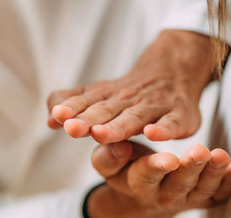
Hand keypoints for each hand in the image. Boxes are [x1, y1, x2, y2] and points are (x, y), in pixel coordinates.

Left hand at [47, 30, 214, 143]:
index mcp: (109, 97)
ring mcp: (156, 108)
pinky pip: (173, 124)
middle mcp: (130, 101)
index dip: (72, 110)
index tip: (58, 118)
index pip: (87, 103)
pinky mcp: (180, 116)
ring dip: (118, 126)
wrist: (175, 70)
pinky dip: (164, 129)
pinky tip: (153, 134)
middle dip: (89, 120)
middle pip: (107, 111)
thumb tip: (51, 120)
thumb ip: (74, 103)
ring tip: (100, 134)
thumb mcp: (101, 93)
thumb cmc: (132, 92)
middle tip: (72, 128)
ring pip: (135, 118)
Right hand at [86, 141, 230, 217]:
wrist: (146, 194)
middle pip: (180, 184)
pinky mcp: (207, 197)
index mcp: (140, 184)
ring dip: (215, 173)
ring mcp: (189, 197)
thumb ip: (109, 156)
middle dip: (191, 169)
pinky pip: (222, 193)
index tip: (169, 159)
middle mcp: (165, 194)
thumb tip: (117, 145)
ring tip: (222, 156)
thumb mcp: (108, 164)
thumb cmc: (127, 170)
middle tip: (200, 151)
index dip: (157, 168)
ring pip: (204, 188)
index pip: (147, 176)